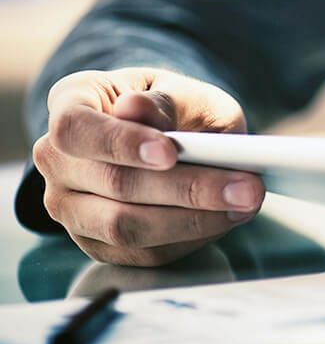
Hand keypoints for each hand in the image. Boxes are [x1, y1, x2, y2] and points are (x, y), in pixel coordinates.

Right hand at [32, 68, 264, 265]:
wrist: (175, 133)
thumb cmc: (175, 106)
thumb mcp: (181, 90)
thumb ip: (164, 101)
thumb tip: (135, 110)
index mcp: (70, 103)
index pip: (76, 129)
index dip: (120, 143)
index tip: (169, 152)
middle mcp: (58, 159)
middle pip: (112, 183)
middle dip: (186, 188)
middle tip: (246, 186)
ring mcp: (71, 206)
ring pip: (125, 227)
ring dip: (193, 219)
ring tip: (245, 202)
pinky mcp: (97, 243)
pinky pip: (141, 252)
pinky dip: (190, 238)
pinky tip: (227, 218)